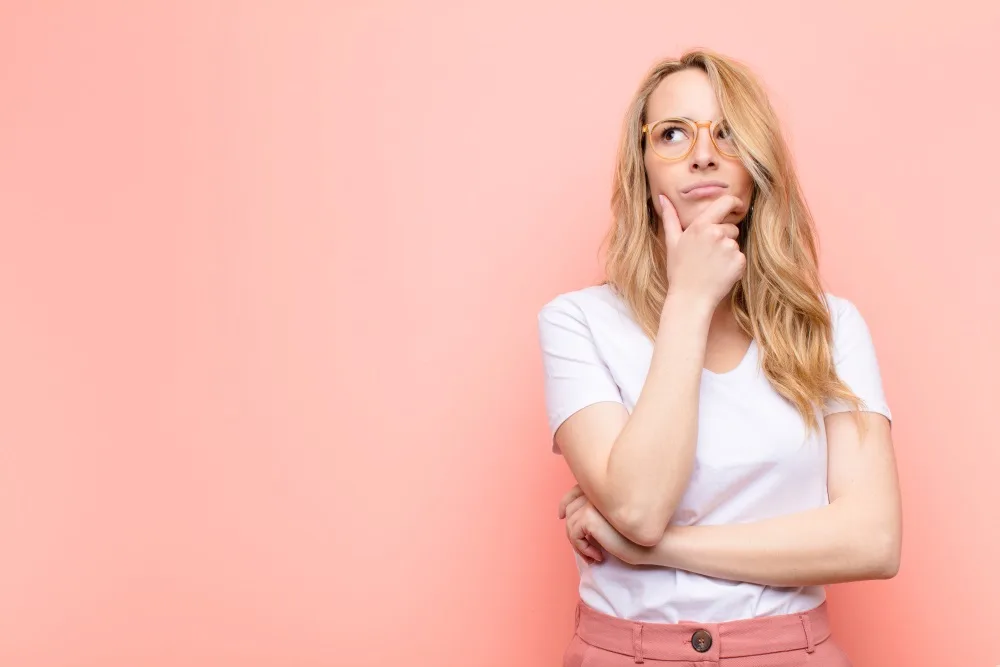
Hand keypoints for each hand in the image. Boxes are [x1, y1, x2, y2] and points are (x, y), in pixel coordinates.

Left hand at [558, 485, 654, 565]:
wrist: (653, 543)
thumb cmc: (636, 535)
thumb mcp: (614, 522)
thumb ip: (597, 513)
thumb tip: (570, 518)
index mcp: (602, 489)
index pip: (574, 492)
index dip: (564, 503)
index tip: (561, 515)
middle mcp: (596, 492)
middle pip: (569, 510)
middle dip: (573, 532)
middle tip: (586, 551)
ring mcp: (592, 503)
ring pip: (570, 524)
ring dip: (578, 544)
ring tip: (594, 556)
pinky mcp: (590, 516)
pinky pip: (574, 534)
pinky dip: (582, 549)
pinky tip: (598, 556)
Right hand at [658, 193, 746, 307]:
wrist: (690, 298)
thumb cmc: (679, 271)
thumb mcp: (672, 242)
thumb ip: (670, 217)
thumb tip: (662, 196)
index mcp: (700, 225)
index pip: (726, 202)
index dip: (734, 202)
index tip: (736, 207)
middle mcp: (717, 233)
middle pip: (731, 227)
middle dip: (724, 237)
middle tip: (708, 254)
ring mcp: (729, 247)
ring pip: (735, 243)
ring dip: (727, 252)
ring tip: (712, 265)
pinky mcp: (739, 261)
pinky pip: (740, 257)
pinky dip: (733, 265)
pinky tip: (720, 273)